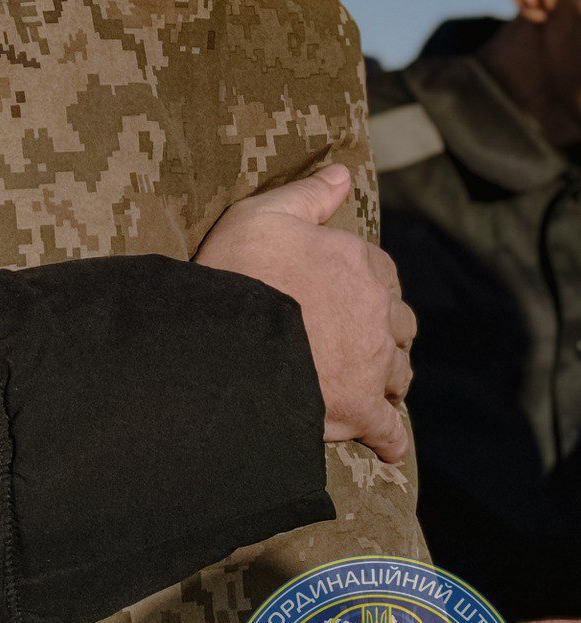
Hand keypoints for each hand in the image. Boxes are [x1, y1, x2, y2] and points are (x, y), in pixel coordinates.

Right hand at [196, 165, 414, 463]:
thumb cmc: (239, 272)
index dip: (363, 284)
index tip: (343, 294)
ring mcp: (373, 363)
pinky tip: (389, 448)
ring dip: (388, 378)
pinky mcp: (359, 408)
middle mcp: (379, 313)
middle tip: (353, 342)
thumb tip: (344, 173)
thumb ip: (309, 195)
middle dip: (383, 332)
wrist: (225, 338)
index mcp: (361, 264)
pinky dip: (391, 440)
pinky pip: (388, 429)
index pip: (380, 272)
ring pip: (397, 373)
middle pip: (398, 324)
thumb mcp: (263, 213)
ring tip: (368, 387)